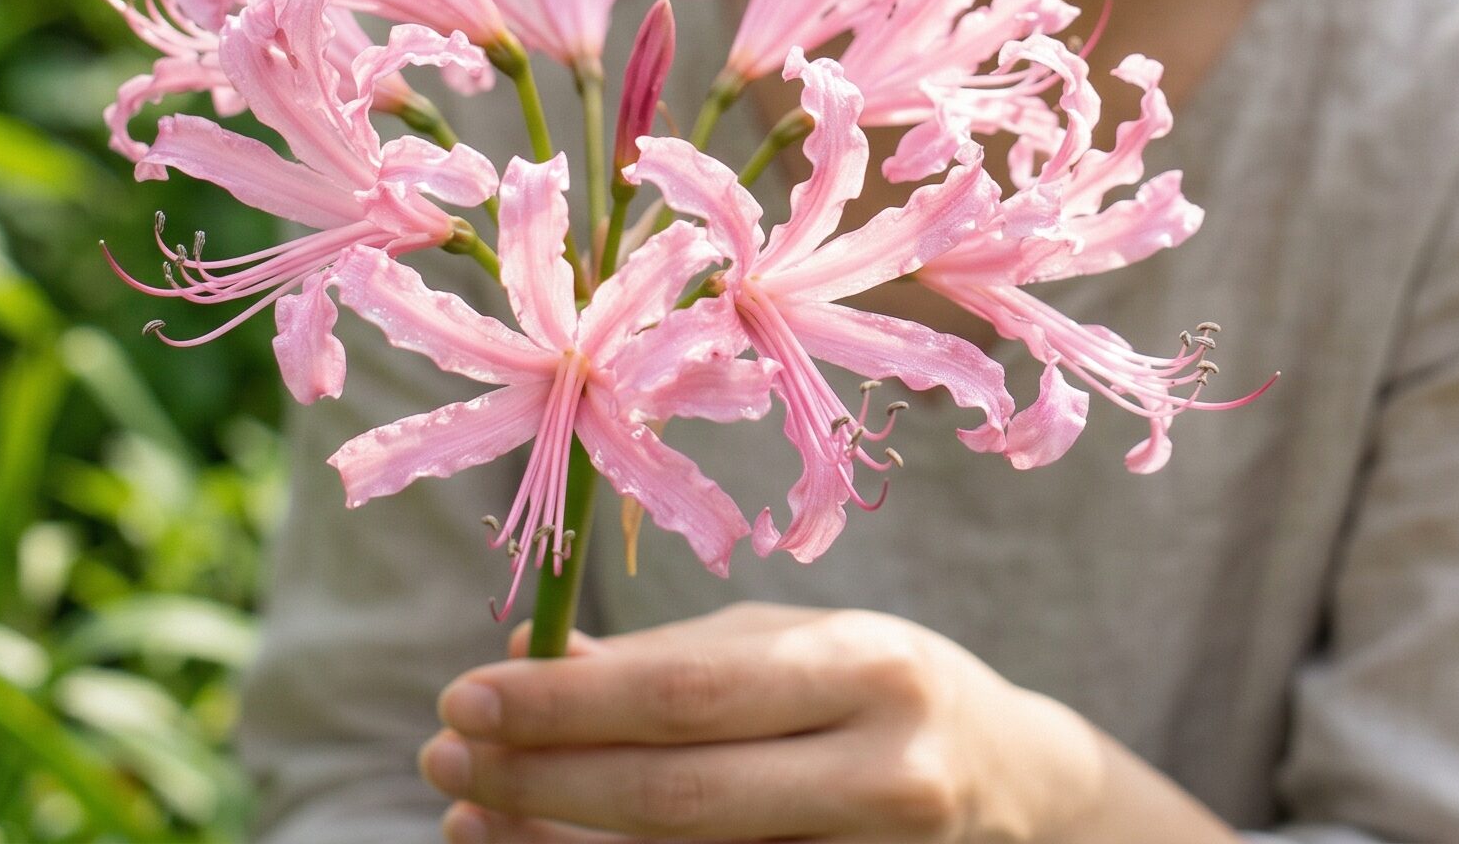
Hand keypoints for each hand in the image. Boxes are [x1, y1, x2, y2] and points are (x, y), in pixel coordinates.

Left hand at [418, 601, 1116, 841]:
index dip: (567, 701)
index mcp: (865, 667)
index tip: (466, 691)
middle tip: (440, 758)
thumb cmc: (883, 684)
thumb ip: (677, 655)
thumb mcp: (800, 641)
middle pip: (677, 797)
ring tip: (470, 817)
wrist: (1018, 785)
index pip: (689, 693)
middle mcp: (878, 771)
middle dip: (542, 779)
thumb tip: (531, 660)